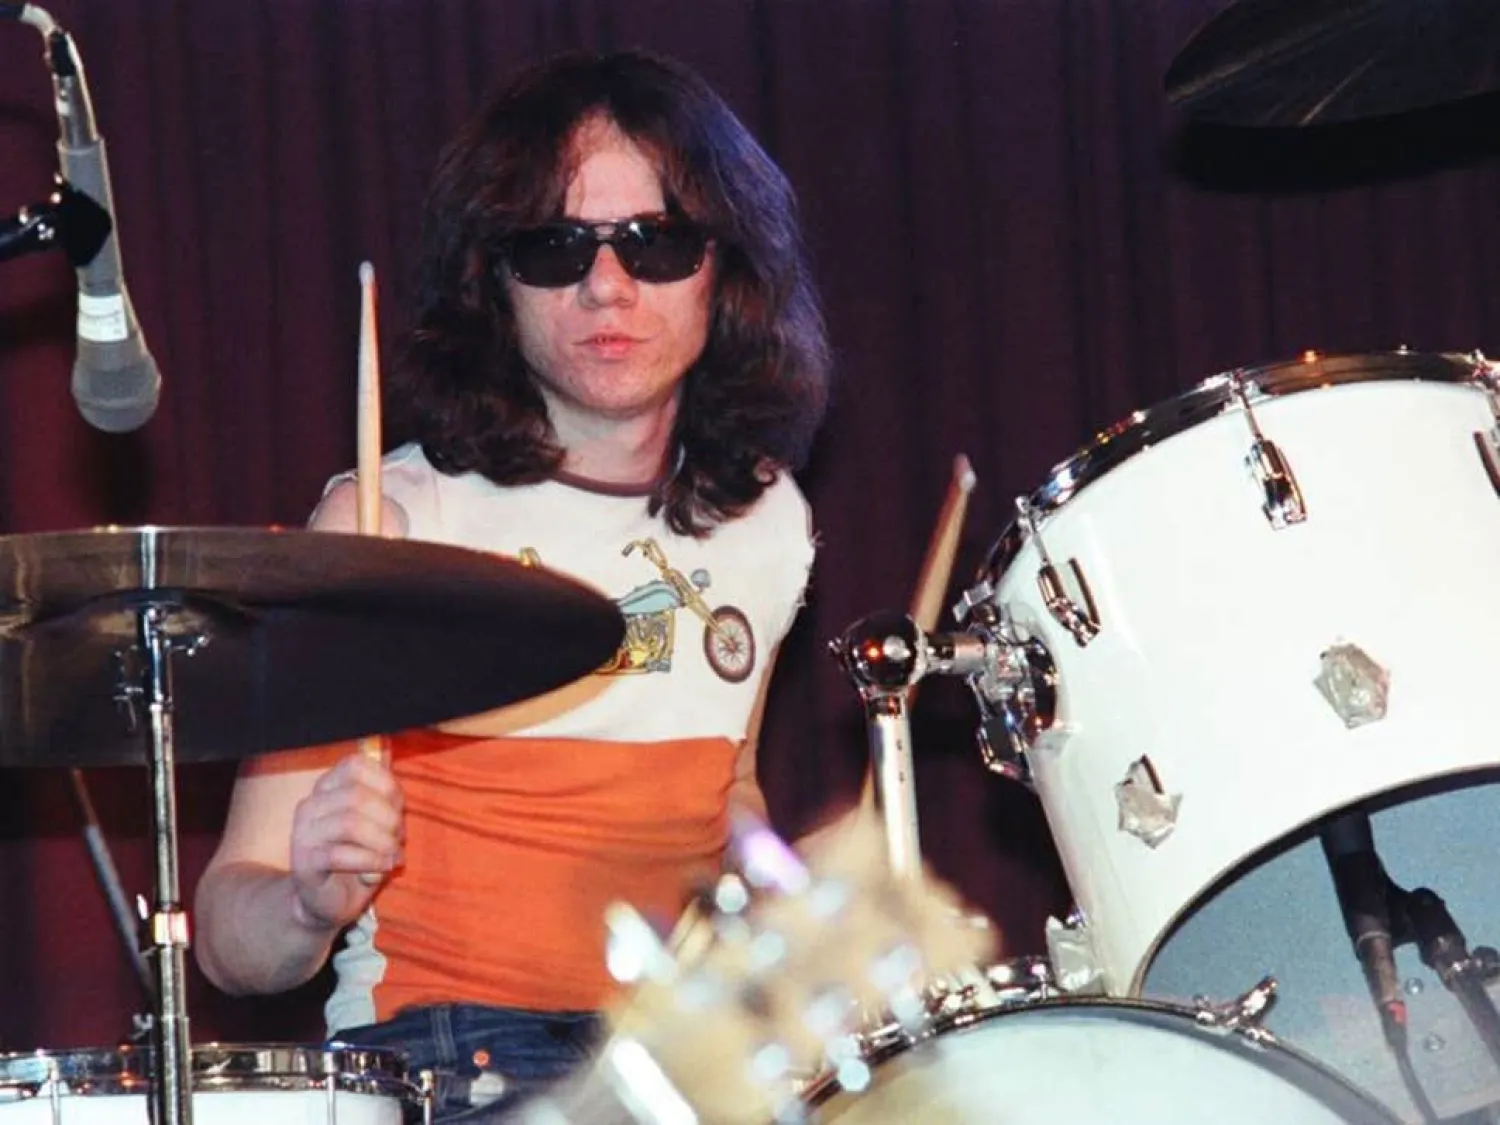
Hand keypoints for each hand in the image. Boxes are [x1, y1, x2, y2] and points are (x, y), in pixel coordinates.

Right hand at [287, 752, 403, 930]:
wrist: (330, 901)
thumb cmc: (360, 856)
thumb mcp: (378, 823)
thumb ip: (385, 800)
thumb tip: (393, 781)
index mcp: (327, 787)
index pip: (355, 766)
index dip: (386, 784)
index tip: (398, 808)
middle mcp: (310, 805)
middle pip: (357, 796)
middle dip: (389, 818)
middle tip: (399, 840)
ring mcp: (303, 834)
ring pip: (350, 824)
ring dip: (382, 841)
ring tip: (393, 856)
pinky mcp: (303, 863)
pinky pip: (339, 855)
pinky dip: (370, 861)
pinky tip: (382, 868)